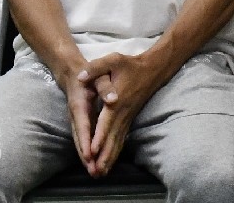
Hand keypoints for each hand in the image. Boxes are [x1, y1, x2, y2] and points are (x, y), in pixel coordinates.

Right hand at [56, 68, 102, 174]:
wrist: (74, 73)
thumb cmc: (89, 73)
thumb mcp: (98, 74)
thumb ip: (105, 87)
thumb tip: (113, 99)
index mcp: (80, 104)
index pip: (83, 125)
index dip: (86, 140)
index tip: (90, 154)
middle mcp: (76, 115)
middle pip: (80, 139)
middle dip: (86, 156)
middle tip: (94, 171)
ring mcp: (77, 120)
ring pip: (80, 141)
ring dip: (86, 158)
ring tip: (94, 172)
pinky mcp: (81, 122)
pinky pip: (84, 139)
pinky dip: (87, 152)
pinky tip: (93, 162)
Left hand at [77, 53, 161, 176]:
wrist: (154, 69)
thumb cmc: (131, 65)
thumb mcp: (113, 59)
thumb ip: (95, 68)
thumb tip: (79, 77)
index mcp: (117, 100)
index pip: (106, 120)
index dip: (99, 135)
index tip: (93, 150)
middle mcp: (123, 112)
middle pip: (112, 137)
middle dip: (103, 155)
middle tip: (94, 172)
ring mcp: (127, 118)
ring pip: (117, 141)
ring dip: (109, 158)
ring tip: (99, 174)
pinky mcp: (129, 120)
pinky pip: (122, 139)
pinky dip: (115, 152)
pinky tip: (109, 163)